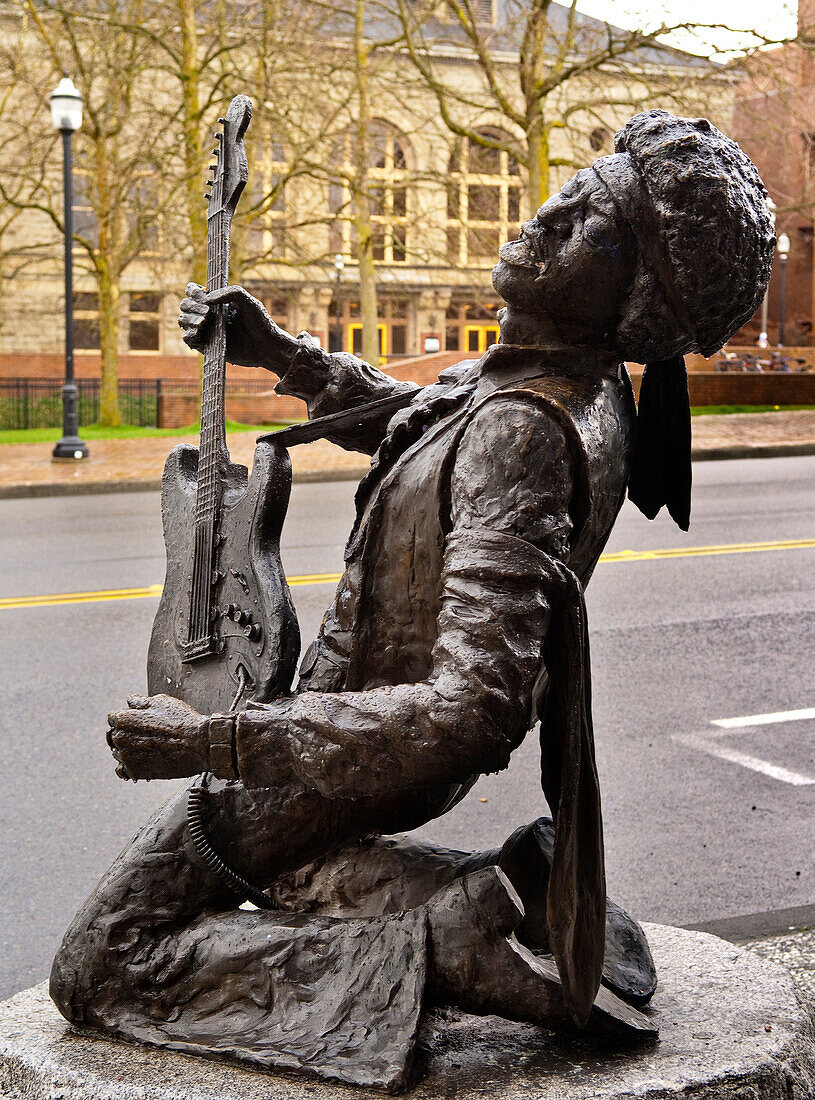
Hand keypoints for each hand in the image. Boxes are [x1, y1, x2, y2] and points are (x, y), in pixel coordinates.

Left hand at [107, 694, 208, 780]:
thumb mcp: (161, 702)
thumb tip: (130, 701)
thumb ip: (140, 701)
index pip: (113, 718)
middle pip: (114, 736)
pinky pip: (122, 771)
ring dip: (128, 751)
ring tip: (148, 749)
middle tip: (143, 736)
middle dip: (125, 735)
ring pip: (118, 753)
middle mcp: (120, 737)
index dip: (127, 718)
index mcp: (123, 718)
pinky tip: (141, 762)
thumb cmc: (181, 721)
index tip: (136, 722)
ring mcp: (126, 756)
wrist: (198, 744)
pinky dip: (128, 767)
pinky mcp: (134, 771)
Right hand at [178, 283, 297, 371]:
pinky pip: (187, 339)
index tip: (203, 295)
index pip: (193, 292)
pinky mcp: (207, 346)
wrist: (267, 346)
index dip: (193, 291)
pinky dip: (189, 333)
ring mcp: (207, 330)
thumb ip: (228, 293)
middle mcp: (209, 315)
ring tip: (205, 322)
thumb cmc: (260, 322)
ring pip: (183, 320)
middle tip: (209, 312)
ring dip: (189, 319)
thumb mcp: (248, 300)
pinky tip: (201, 332)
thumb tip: (206, 300)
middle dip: (192, 305)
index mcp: (216, 301)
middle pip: (185, 305)